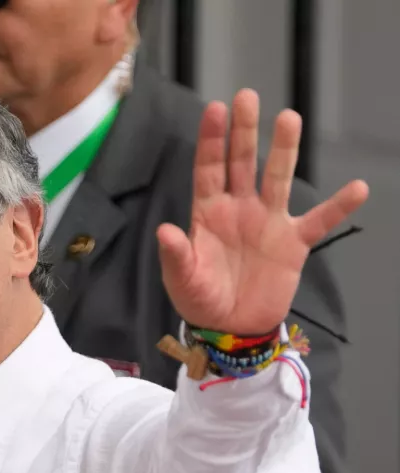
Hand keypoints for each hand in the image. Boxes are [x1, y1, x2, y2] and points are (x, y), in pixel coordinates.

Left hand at [157, 89, 367, 334]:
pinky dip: (338, 207)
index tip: (214, 109)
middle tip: (247, 96)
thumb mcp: (182, 278)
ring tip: (289, 117)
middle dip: (245, 131)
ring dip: (284, 150)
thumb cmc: (200, 298)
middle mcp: (240, 208)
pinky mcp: (293, 244)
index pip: (209, 168)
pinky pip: (320, 222)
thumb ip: (176, 255)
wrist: (230, 327)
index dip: (211, 140)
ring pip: (279, 178)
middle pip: (243, 162)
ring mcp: (268, 222)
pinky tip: (358, 188)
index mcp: (209, 212)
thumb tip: (164, 231)